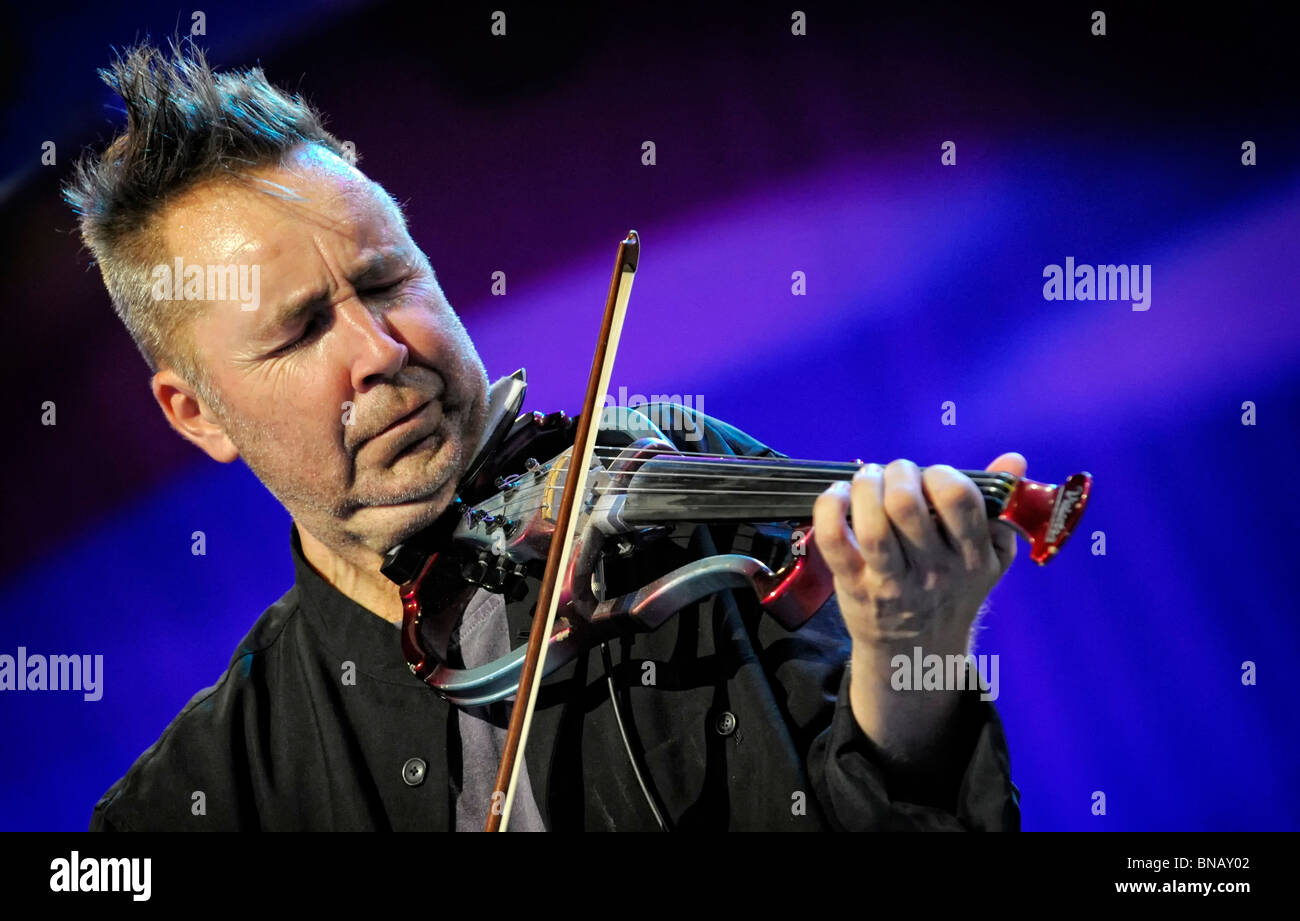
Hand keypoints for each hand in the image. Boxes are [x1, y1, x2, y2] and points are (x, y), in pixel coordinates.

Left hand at [812, 454, 1025, 762]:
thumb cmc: (953, 590)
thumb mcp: (989, 555)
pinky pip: (833, 541)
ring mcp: (891, 582)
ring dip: (864, 486)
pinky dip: (829, 508)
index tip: (931, 477)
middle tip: (894, 475)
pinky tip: (838, 496)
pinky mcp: (854, 585)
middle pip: (906, 504)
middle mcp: (933, 571)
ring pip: (872, 524)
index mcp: (972, 557)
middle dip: (897, 472)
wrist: (917, 652)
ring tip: (867, 479)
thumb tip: (1014, 460)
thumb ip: (1001, 505)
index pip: (958, 499)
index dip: (940, 474)